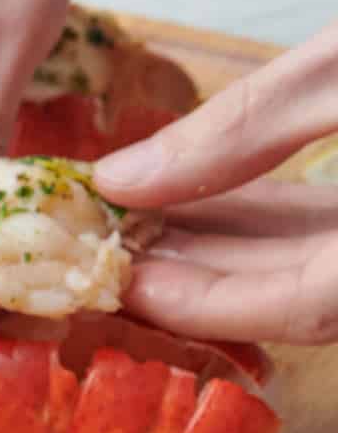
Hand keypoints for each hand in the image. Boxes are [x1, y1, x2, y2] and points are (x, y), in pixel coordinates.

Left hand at [95, 21, 337, 344]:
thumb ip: (246, 126)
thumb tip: (125, 181)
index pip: (310, 306)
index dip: (210, 301)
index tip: (129, 278)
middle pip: (309, 298)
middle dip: (206, 276)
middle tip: (115, 250)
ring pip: (323, 272)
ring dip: (236, 252)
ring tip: (147, 220)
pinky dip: (279, 226)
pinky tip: (213, 200)